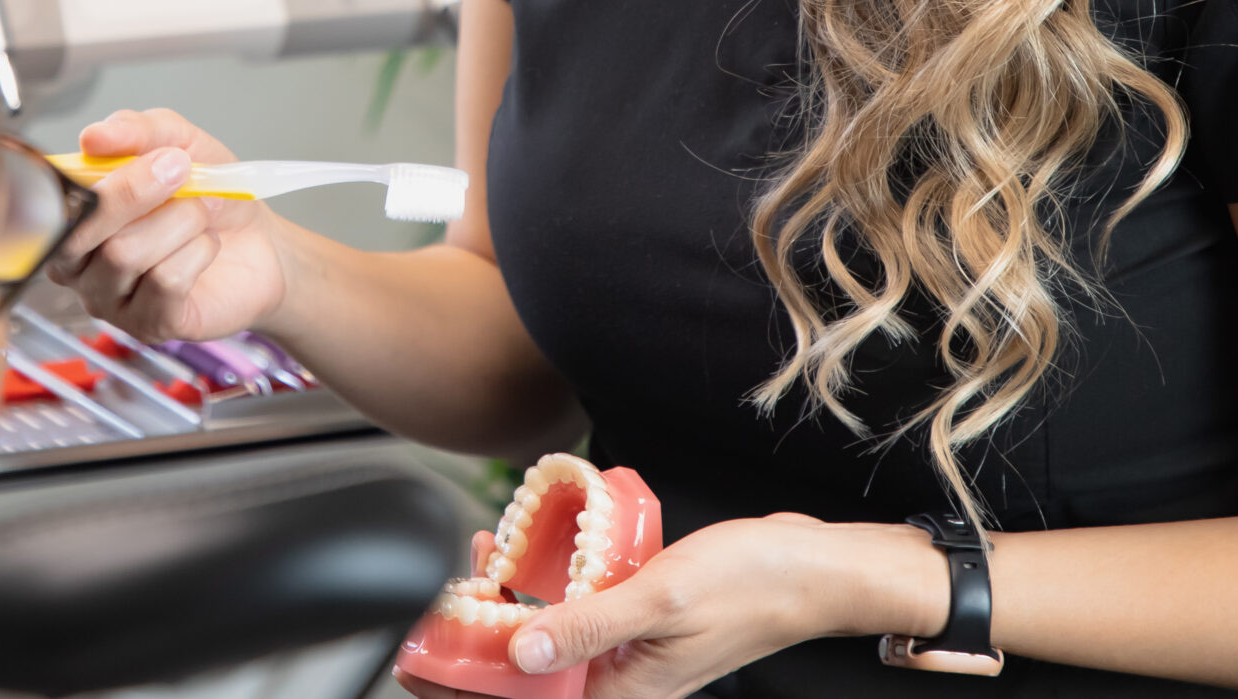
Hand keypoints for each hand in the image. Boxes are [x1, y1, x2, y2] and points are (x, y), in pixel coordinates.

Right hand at [45, 108, 287, 341]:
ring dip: (178, 221)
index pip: (55, 204)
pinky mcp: (149, 324)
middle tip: (181, 169)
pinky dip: (197, 251)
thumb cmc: (207, 195)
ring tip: (200, 213)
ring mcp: (110, 300)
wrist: (260, 241)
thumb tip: (93, 136)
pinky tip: (206, 246)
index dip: (100, 178)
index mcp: (73, 216)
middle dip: (135, 194)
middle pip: (81, 234)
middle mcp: (79, 264)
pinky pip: (163, 282)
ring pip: (124, 256)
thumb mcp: (178, 143)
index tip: (152, 154)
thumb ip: (135, 131)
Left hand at [484, 515, 949, 698]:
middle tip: (451, 586)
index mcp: (623, 693)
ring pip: (549, 642)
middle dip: (479, 637)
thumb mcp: (661, 597)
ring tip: (487, 556)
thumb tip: (521, 651)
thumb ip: (589, 625)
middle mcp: (620, 682)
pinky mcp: (636, 623)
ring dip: (512, 606)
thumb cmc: (754, 583)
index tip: (424, 656)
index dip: (470, 685)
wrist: (813, 565)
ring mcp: (627, 653)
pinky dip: (549, 589)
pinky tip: (532, 553)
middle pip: (529, 675)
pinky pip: (577, 615)